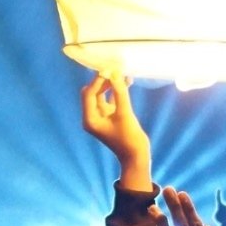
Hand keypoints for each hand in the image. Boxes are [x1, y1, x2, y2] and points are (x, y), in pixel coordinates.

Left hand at [82, 74, 152, 188]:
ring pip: (102, 94)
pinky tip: (127, 82)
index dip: (98, 80)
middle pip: (93, 92)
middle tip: (115, 69)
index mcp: (90, 119)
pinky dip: (117, 91)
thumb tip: (115, 74)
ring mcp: (101, 116)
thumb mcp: (125, 114)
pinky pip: (110, 99)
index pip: (89, 94)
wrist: (136, 156)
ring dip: (111, 84)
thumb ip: (120, 93)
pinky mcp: (110, 116)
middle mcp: (92, 117)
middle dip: (103, 81)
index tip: (109, 69)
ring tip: (123, 74)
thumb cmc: (129, 138)